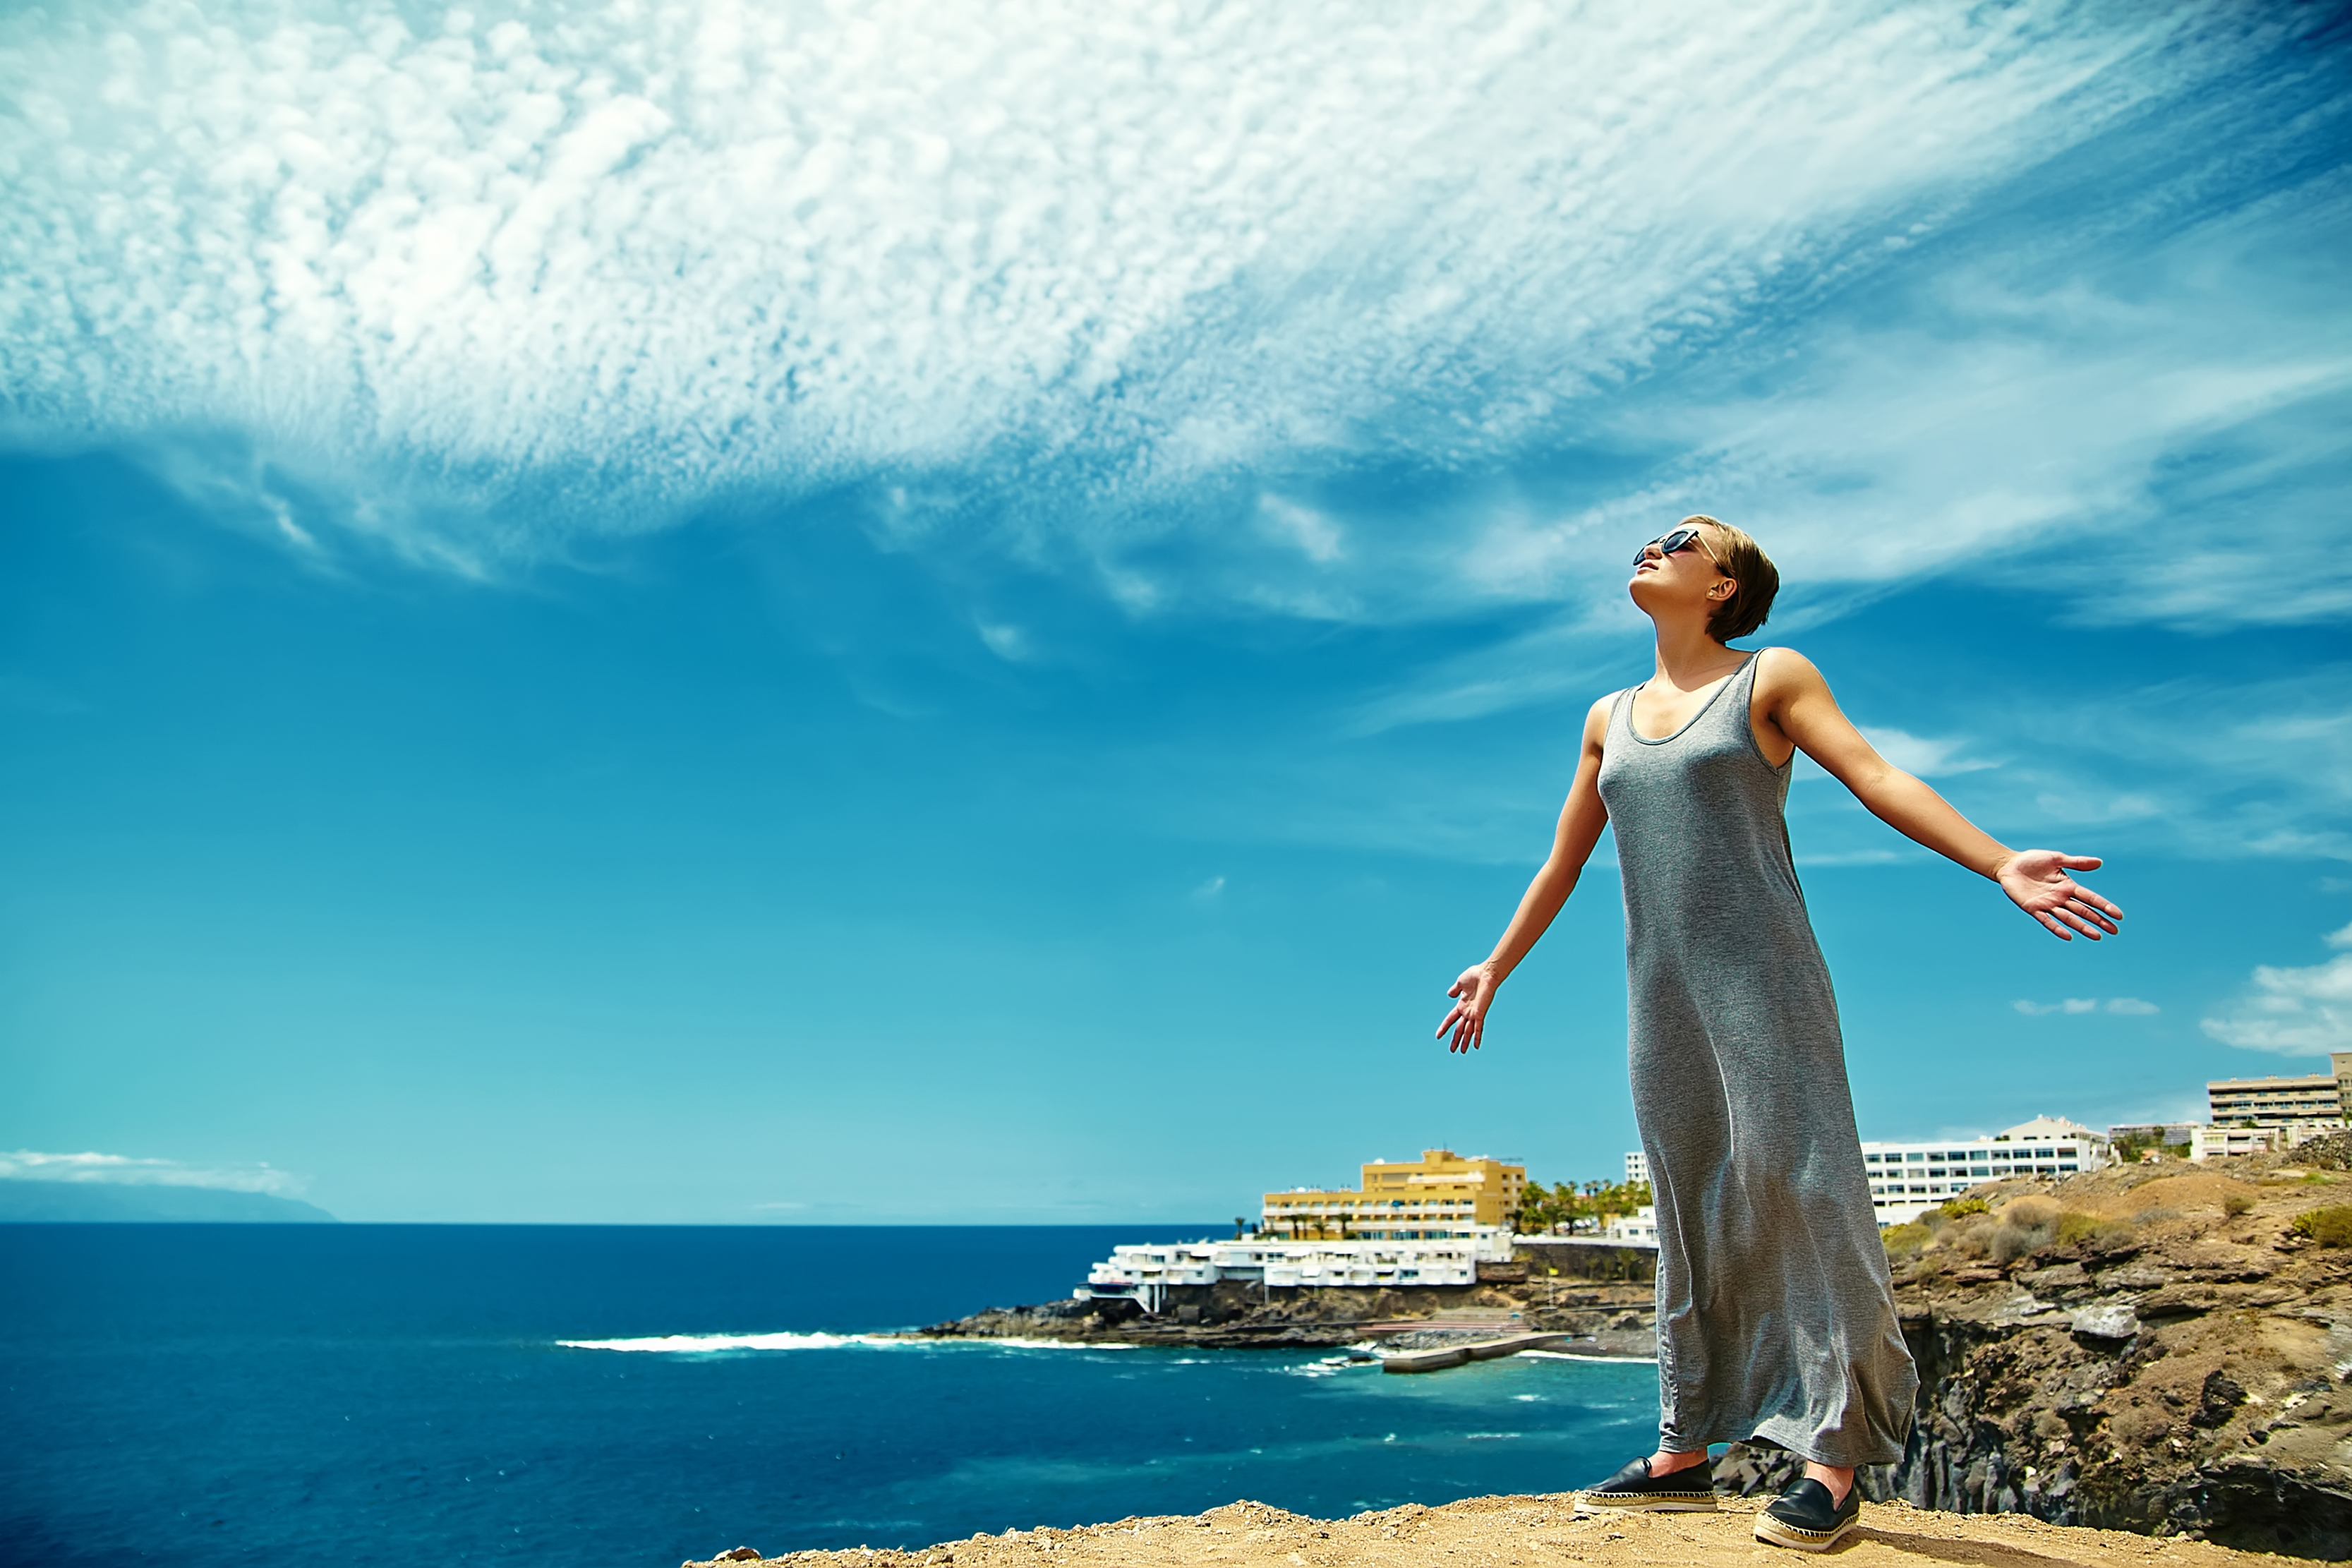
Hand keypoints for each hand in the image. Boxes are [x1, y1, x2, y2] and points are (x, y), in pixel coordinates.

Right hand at [1437, 964, 1499, 1052]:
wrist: (1486, 973)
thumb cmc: (1475, 975)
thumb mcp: (1460, 983)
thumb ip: (1455, 990)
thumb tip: (1450, 994)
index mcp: (1462, 1004)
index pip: (1451, 1019)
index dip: (1444, 1027)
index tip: (1438, 1036)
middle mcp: (1468, 1011)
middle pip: (1460, 1029)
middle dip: (1455, 1039)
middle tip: (1452, 1050)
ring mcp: (1474, 1013)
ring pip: (1468, 1031)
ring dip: (1464, 1041)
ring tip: (1462, 1052)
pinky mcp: (1480, 1013)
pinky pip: (1478, 1028)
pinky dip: (1477, 1037)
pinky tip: (1476, 1046)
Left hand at [1996, 850, 2122, 940]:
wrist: (2009, 865)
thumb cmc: (2032, 861)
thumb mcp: (2057, 859)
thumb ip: (2076, 863)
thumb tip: (2100, 862)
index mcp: (2068, 886)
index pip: (2090, 898)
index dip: (2104, 906)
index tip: (2118, 915)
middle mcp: (2060, 898)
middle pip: (2083, 911)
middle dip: (2099, 920)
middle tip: (2114, 931)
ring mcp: (2048, 904)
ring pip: (2069, 918)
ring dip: (2083, 927)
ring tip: (2097, 936)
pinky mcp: (2033, 908)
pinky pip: (2047, 920)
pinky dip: (2057, 928)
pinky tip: (2068, 936)